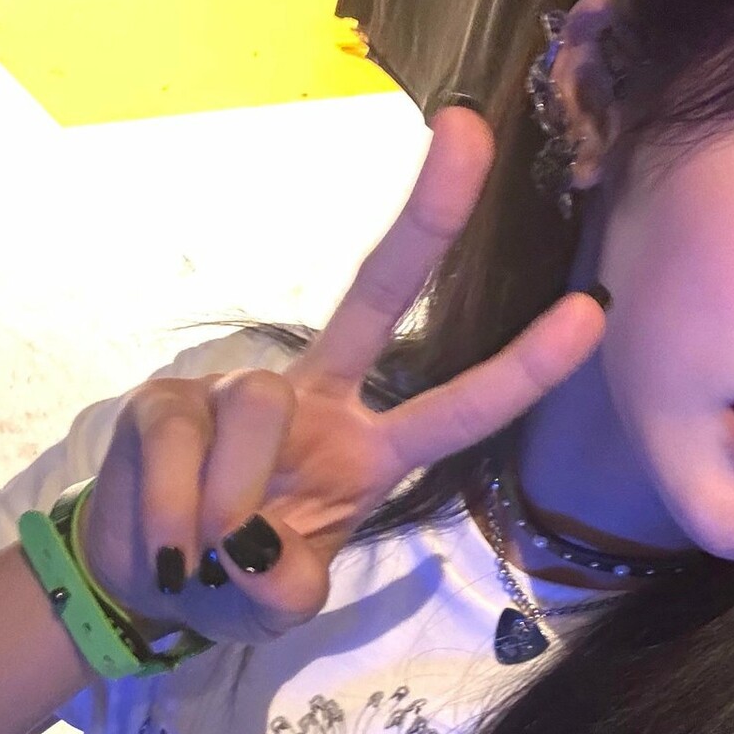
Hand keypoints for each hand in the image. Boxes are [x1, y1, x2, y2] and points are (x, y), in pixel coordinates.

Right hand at [78, 107, 605, 649]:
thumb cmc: (236, 584)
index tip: (590, 310)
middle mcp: (322, 401)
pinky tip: (170, 543)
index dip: (522, 365)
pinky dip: (173, 506)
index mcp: (374, 449)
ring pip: (260, 405)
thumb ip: (280, 585)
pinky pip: (182, 438)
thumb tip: (246, 542)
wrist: (143, 585)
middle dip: (429, 216)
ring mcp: (245, 391)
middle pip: (380, 292)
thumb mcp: (278, 603)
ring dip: (230, 498)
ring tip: (205, 553)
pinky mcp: (171, 398)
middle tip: (471, 130)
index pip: (460, 404)